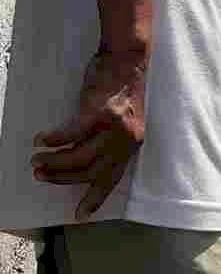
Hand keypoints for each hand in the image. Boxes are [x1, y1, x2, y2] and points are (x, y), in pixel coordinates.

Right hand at [32, 51, 146, 219]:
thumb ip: (107, 140)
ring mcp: (113, 128)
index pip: (112, 178)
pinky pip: (71, 133)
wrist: (127, 60)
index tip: (80, 213)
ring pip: (79, 157)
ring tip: (37, 161)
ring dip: (54, 162)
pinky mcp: (99, 113)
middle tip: (41, 176)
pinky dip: (54, 139)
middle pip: (91, 171)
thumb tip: (80, 157)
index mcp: (131, 145)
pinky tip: (40, 140)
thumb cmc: (120, 88)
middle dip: (63, 178)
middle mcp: (125, 141)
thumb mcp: (121, 121)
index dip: (95, 197)